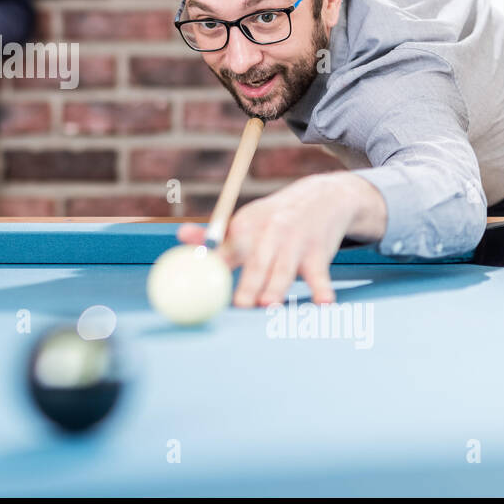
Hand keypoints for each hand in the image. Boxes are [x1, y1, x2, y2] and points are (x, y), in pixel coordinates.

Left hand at [176, 172, 386, 307]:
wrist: (319, 198)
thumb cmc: (271, 220)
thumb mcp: (242, 223)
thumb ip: (213, 238)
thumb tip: (180, 236)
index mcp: (244, 227)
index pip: (226, 249)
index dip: (214, 265)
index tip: (202, 284)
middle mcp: (268, 233)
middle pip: (256, 263)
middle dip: (248, 284)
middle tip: (240, 305)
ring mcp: (294, 243)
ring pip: (284, 270)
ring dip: (277, 287)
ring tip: (269, 305)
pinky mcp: (318, 253)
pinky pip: (319, 274)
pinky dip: (322, 289)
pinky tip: (323, 302)